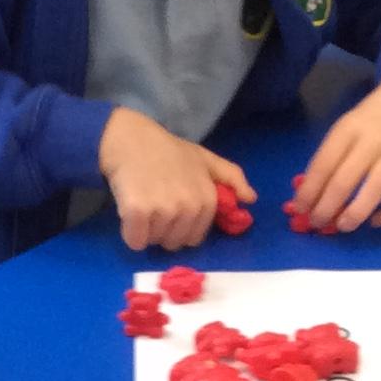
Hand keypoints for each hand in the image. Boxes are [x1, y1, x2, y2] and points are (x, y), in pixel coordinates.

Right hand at [98, 107, 256, 252]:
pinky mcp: (138, 211)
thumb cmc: (167, 150)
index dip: (180, 226)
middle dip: (163, 230)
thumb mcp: (205, 159)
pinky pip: (135, 241)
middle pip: (174, 242)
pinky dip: (130, 233)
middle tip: (154, 202)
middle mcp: (188, 206)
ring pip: (154, 242)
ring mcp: (163, 209)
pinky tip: (130, 210)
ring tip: (142, 201)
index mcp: (207, 199)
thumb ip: (231, 177)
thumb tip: (251, 198)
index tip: (170, 206)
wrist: (131, 138)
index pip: (194, 237)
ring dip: (145, 230)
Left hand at [292, 67, 380, 232]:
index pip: (323, 164)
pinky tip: (375, 221)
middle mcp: (373, 142)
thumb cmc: (373, 118)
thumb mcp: (348, 126)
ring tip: (343, 226)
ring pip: (374, 190)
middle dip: (326, 208)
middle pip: (345, 180)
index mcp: (349, 129)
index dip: (309, 191)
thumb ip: (331, 155)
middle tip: (317, 223)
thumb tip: (309, 194)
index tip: (299, 208)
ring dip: (355, 214)